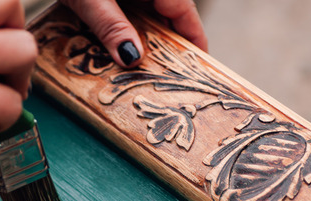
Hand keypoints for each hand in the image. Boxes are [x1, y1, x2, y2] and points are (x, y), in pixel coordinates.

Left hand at [60, 0, 206, 66]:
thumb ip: (111, 25)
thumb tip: (132, 58)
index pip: (185, 12)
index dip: (194, 42)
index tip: (199, 68)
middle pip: (168, 16)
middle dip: (166, 47)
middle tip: (164, 80)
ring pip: (148, 15)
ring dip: (144, 41)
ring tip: (140, 72)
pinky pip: (129, 11)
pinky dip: (126, 30)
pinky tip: (116, 50)